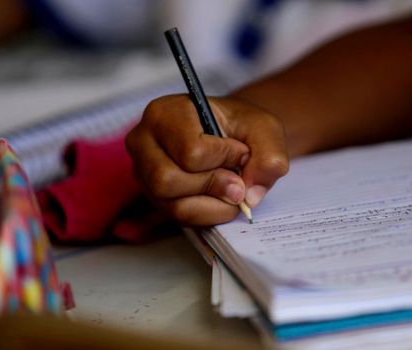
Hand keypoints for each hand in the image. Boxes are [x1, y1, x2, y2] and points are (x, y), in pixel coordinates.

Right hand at [126, 94, 288, 225]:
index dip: (224, 158)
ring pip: (172, 204)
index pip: (190, 151)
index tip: (240, 150)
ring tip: (231, 188)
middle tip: (238, 180)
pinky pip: (179, 218)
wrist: (232, 134)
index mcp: (165, 113)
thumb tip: (250, 196)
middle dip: (212, 186)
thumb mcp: (265, 130)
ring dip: (212, 203)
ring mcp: (143, 171)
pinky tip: (220, 198)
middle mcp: (143, 141)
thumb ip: (268, 157)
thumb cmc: (241, 126)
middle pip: (168, 180)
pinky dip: (208, 214)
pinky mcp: (153, 195)